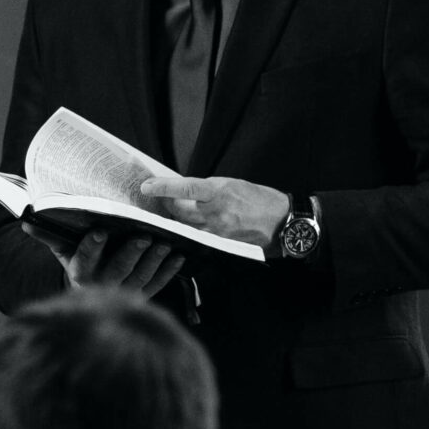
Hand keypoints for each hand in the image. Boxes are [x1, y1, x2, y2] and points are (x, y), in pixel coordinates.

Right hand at [26, 225, 185, 298]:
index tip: (99, 231)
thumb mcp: (63, 251)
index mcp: (80, 275)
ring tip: (165, 244)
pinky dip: (169, 272)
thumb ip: (49, 236)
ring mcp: (125, 293)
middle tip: (143, 236)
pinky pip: (158, 284)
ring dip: (153, 262)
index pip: (84, 262)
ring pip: (140, 278)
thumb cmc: (78, 263)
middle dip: (130, 254)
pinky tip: (179, 257)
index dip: (91, 247)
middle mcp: (102, 286)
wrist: (91, 295)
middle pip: (117, 271)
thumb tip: (26, 220)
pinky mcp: (143, 296)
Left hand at [139, 175, 289, 247]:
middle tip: (158, 199)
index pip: (185, 188)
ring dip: (175, 220)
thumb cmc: (258, 199)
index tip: (147, 186)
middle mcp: (216, 213)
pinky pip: (195, 238)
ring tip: (171, 213)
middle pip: (178, 210)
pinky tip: (185, 228)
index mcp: (219, 192)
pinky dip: (188, 232)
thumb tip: (181, 191)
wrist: (282, 221)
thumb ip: (206, 188)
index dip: (163, 188)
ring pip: (183, 226)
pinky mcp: (219, 245)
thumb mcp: (231, 184)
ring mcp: (216, 232)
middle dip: (165, 204)